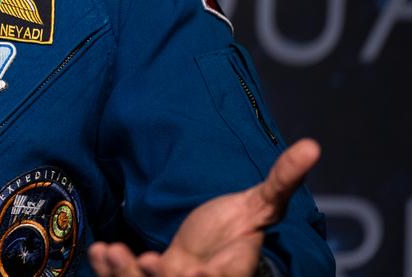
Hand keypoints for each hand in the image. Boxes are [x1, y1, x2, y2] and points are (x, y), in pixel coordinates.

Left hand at [88, 138, 320, 276]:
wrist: (221, 239)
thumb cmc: (244, 222)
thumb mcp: (265, 202)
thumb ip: (282, 181)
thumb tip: (312, 146)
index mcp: (235, 271)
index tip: (187, 268)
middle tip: (142, 260)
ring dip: (126, 274)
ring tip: (111, 252)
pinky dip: (112, 268)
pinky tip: (99, 251)